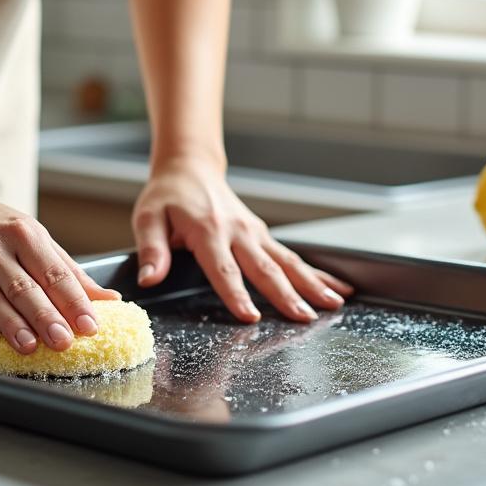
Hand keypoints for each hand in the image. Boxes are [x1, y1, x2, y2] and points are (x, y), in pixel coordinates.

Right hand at [0, 190, 119, 351]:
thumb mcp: (32, 236)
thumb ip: (68, 270)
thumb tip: (108, 299)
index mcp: (24, 234)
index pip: (54, 272)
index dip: (74, 301)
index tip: (89, 325)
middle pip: (24, 288)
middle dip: (46, 317)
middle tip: (63, 341)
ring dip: (12, 325)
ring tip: (30, 346)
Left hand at [131, 158, 353, 322]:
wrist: (191, 168)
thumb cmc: (167, 196)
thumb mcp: (148, 218)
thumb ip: (151, 250)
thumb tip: (149, 279)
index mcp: (207, 229)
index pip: (222, 267)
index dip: (235, 293)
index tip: (249, 315)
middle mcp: (237, 231)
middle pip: (264, 267)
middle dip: (286, 294)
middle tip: (303, 317)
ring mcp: (254, 232)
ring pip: (287, 261)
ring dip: (311, 284)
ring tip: (332, 305)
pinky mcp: (263, 235)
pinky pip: (292, 257)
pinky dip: (317, 273)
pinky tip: (337, 288)